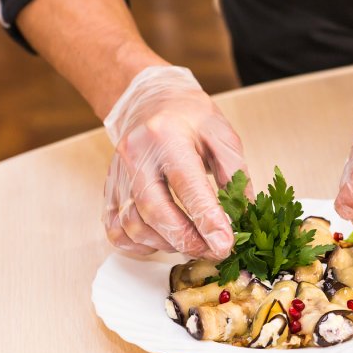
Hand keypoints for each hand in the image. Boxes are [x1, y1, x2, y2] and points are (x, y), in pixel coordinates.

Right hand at [102, 66, 247, 257]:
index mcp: (167, 136)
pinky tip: (162, 241)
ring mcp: (118, 174)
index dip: (207, 219)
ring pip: (133, 224)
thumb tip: (242, 217)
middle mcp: (136, 155)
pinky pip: (115, 228)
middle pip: (154, 210)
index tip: (224, 245)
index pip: (187, 185)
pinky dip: (138, 244)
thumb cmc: (190, 117)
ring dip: (165, 244)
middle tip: (212, 251)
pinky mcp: (110, 189)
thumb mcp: (223, 135)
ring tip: (192, 244)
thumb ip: (235, 175)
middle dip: (187, 239)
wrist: (151, 100)